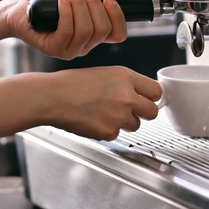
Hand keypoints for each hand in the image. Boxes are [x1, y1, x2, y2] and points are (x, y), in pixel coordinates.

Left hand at [5, 0, 127, 59]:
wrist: (22, 7)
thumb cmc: (49, 0)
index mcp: (95, 34)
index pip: (118, 34)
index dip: (117, 16)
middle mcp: (85, 45)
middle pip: (103, 29)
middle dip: (93, 3)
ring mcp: (70, 50)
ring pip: (86, 30)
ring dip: (79, 5)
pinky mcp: (54, 49)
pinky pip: (67, 32)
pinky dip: (66, 12)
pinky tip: (61, 1)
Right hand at [43, 66, 160, 139]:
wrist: (52, 97)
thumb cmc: (71, 84)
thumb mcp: (104, 73)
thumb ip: (125, 83)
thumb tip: (139, 94)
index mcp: (125, 77)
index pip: (156, 91)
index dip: (151, 97)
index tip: (147, 99)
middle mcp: (126, 96)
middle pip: (153, 112)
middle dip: (143, 113)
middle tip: (130, 111)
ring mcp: (119, 116)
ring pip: (135, 125)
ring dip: (123, 122)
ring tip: (103, 113)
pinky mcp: (109, 132)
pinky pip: (116, 134)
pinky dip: (107, 130)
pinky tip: (93, 120)